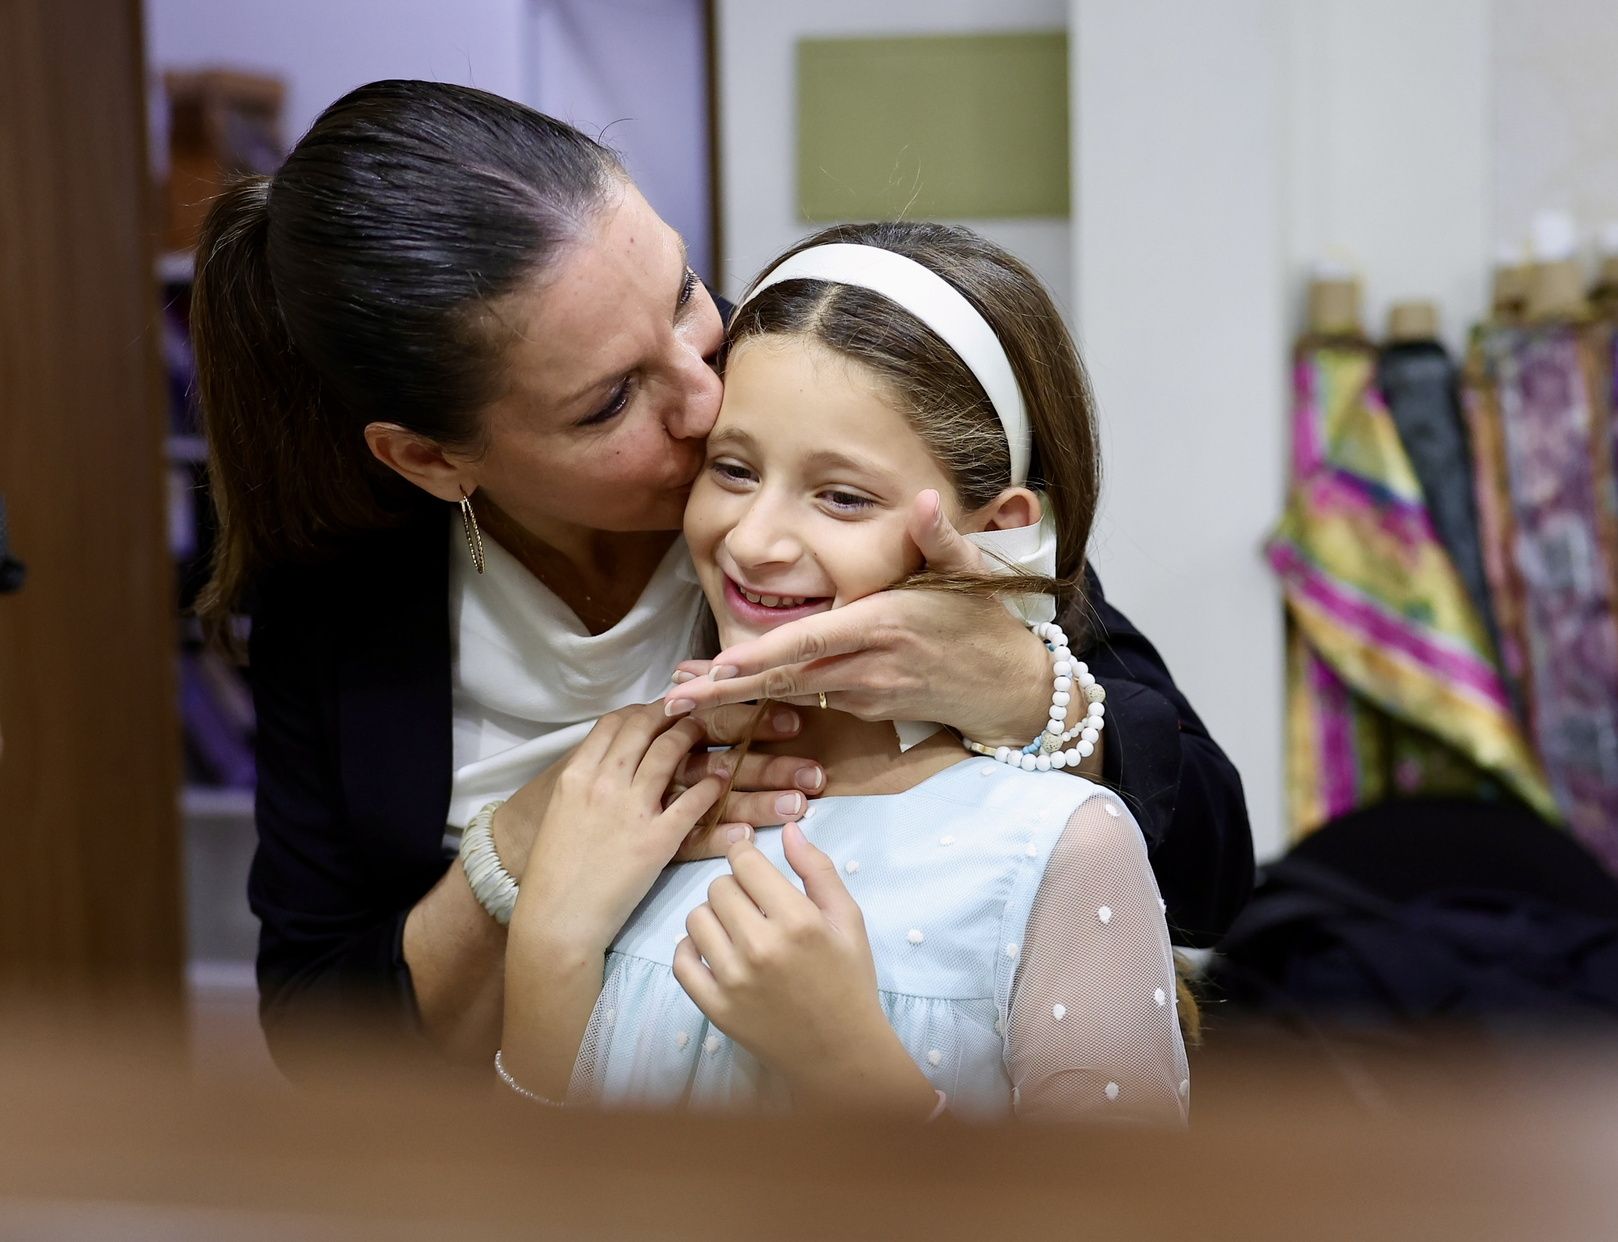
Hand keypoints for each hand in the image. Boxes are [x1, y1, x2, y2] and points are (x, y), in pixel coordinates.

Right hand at [507, 703, 733, 955]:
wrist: (556, 920)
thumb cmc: (554, 873)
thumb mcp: (560, 814)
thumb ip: (584, 785)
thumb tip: (608, 765)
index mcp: (576, 776)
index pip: (613, 723)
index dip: (641, 710)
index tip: (659, 710)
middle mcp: (603, 783)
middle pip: (643, 726)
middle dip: (672, 712)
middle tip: (693, 711)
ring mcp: (631, 809)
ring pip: (669, 751)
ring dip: (694, 736)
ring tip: (712, 733)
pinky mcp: (657, 840)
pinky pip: (692, 800)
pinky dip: (711, 785)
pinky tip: (722, 781)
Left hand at [666, 491, 1052, 747]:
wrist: (1007, 688)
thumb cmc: (983, 622)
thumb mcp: (970, 572)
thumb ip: (940, 536)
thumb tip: (926, 499)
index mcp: (883, 626)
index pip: (814, 641)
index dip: (765, 655)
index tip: (720, 665)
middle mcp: (868, 666)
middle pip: (787, 680)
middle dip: (727, 692)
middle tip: (672, 701)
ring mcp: (864, 694)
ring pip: (790, 696)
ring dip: (737, 698)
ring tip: (682, 698)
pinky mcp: (864, 708)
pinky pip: (810, 701)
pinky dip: (769, 699)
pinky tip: (731, 693)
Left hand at [673, 821, 936, 1115]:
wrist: (840, 1053)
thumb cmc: (849, 980)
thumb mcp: (848, 919)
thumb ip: (818, 870)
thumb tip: (788, 829)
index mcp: (797, 920)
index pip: (745, 862)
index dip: (746, 855)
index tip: (752, 863)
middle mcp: (760, 947)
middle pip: (718, 887)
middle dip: (734, 887)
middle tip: (753, 904)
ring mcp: (733, 980)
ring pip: (695, 918)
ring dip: (713, 916)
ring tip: (735, 928)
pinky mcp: (714, 1007)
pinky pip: (680, 960)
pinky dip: (690, 949)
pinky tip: (712, 950)